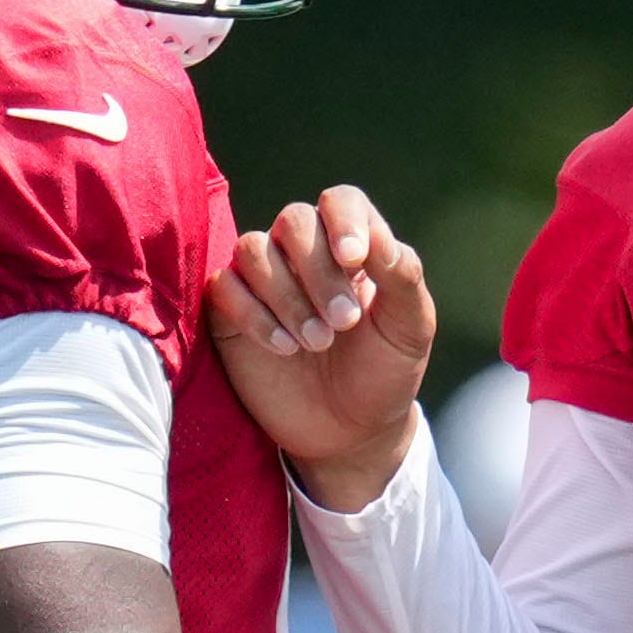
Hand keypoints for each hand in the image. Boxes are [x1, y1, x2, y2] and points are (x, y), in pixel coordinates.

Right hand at [206, 185, 434, 510]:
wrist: (350, 432)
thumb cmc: (384, 371)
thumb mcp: (409, 326)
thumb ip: (402, 276)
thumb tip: (379, 239)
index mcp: (352, 245)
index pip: (341, 201)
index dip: (344, 221)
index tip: (355, 259)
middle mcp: (304, 252)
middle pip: (295, 221)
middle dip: (319, 271)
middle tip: (344, 323)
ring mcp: (264, 280)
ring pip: (253, 248)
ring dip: (286, 295)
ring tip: (316, 342)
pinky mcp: (230, 313)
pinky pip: (223, 286)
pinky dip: (253, 314)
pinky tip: (285, 348)